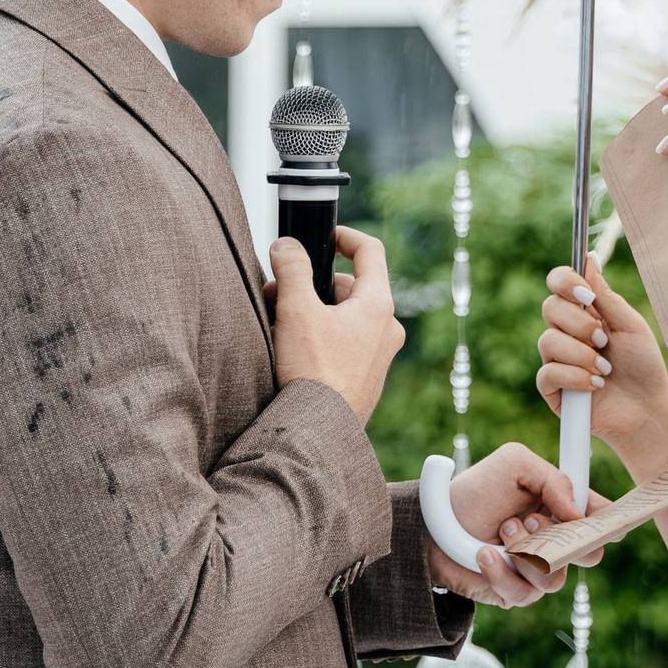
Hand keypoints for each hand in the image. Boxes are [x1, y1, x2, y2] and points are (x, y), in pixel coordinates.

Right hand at [270, 225, 405, 421]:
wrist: (319, 431)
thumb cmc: (312, 371)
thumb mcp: (296, 310)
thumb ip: (291, 269)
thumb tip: (286, 246)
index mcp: (378, 305)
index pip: (370, 251)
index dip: (345, 236)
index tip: (324, 237)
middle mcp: (387, 329)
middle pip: (352, 287)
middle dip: (314, 284)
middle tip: (280, 291)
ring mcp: (380, 356)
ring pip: (347, 317)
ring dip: (316, 312)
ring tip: (281, 325)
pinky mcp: (367, 378)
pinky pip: (347, 344)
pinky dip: (323, 337)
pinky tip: (295, 350)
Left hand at [421, 442, 593, 605]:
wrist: (433, 523)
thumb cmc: (475, 490)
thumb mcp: (513, 464)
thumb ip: (553, 479)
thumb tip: (579, 514)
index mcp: (562, 508)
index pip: (602, 520)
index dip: (610, 522)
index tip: (599, 519)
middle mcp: (554, 540)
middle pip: (590, 555)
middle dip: (565, 539)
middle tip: (534, 520)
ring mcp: (536, 569)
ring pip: (555, 578)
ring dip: (526, 552)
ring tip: (502, 530)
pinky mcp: (514, 591)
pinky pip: (524, 594)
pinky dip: (502, 572)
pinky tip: (484, 554)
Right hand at [535, 260, 667, 477]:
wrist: (646, 410)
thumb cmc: (643, 367)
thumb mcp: (631, 326)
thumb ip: (607, 296)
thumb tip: (588, 259)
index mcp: (584, 313)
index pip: (558, 283)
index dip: (564, 281)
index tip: (585, 294)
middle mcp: (566, 332)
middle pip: (550, 308)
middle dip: (579, 324)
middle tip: (604, 340)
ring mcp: (556, 360)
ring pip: (547, 341)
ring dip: (581, 354)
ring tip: (605, 368)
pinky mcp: (552, 388)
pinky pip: (548, 373)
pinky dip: (574, 377)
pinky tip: (595, 385)